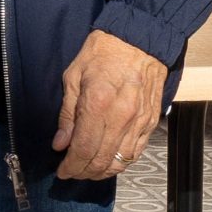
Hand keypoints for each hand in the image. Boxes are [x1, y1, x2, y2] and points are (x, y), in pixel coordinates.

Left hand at [53, 31, 166, 180]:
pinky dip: (121, 162)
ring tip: (88, 170)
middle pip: (101, 160)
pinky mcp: (151, 120)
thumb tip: (60, 144)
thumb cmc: (103, 52)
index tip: (62, 171)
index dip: (71, 166)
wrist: (140, 38)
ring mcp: (139, 120)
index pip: (83, 149)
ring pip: (120, 161)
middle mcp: (121, 117)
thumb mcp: (73, 77)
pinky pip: (136, 151)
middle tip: (72, 172)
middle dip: (83, 172)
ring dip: (102, 172)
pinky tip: (109, 162)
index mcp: (98, 104)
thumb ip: (67, 114)